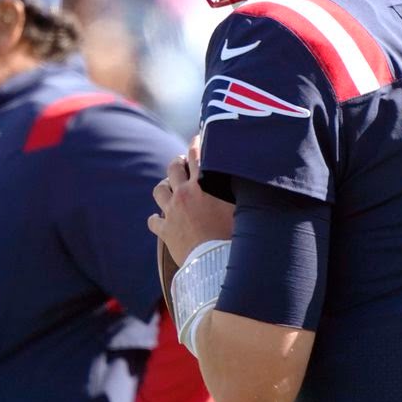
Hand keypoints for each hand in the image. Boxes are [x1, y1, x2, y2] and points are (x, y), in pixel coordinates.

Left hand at [148, 138, 233, 265]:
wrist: (215, 263)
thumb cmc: (233, 235)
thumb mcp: (240, 206)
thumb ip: (238, 188)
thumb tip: (248, 174)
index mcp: (202, 185)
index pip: (197, 155)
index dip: (197, 143)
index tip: (197, 138)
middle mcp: (183, 194)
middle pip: (173, 168)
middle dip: (178, 162)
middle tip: (183, 164)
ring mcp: (171, 212)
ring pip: (159, 190)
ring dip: (165, 187)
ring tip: (171, 188)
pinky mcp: (165, 231)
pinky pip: (153, 220)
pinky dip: (156, 218)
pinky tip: (160, 219)